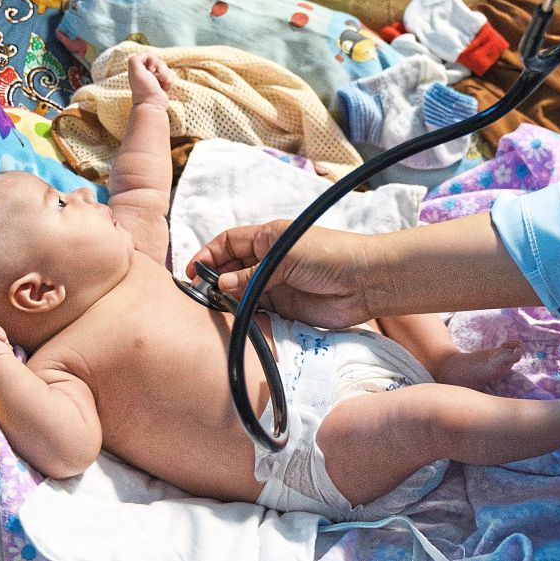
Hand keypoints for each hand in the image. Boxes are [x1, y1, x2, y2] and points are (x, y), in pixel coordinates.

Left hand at [127, 53, 173, 107]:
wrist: (152, 104)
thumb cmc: (143, 88)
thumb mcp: (135, 70)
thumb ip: (136, 58)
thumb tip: (148, 56)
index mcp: (138, 67)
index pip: (150, 55)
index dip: (152, 60)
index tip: (149, 70)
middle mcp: (146, 71)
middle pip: (159, 61)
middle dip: (160, 69)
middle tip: (155, 77)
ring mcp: (155, 78)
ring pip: (166, 69)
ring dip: (165, 76)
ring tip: (160, 84)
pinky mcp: (163, 84)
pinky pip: (170, 77)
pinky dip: (168, 82)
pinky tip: (163, 88)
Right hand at [186, 220, 376, 328]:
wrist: (367, 282)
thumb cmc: (330, 255)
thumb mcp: (286, 257)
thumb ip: (252, 273)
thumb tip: (221, 286)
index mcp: (267, 238)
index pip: (228, 243)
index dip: (208, 255)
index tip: (191, 272)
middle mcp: (269, 261)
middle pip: (230, 270)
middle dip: (213, 282)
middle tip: (199, 298)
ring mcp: (276, 285)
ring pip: (241, 294)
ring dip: (227, 302)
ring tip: (214, 313)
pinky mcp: (285, 309)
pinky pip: (257, 313)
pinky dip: (245, 317)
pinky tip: (236, 322)